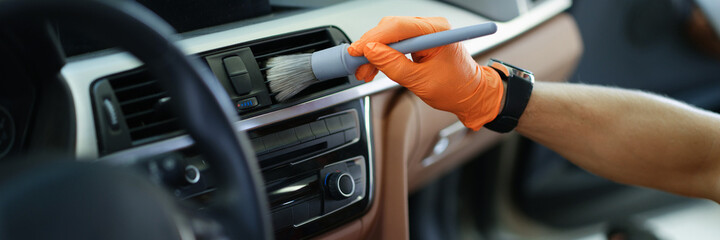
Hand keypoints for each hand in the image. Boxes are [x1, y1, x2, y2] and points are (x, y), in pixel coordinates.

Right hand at [348, 16, 504, 129]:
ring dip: (374, 53)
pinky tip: (374, 67)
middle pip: (391, 28)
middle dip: (370, 47)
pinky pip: (396, 42)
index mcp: (436, 31)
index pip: (397, 27)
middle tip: (358, 65)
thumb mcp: (420, 81)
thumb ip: (393, 65)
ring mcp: (425, 33)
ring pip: (390, 35)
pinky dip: (383, 55)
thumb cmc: (456, 88)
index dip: (373, 38)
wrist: (470, 95)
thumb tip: (371, 52)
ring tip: (365, 71)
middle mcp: (431, 27)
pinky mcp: (420, 40)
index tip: (357, 51)